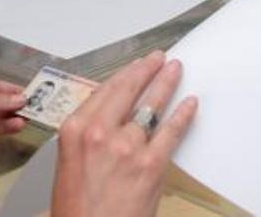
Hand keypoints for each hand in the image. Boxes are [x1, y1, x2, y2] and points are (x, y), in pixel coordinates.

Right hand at [52, 51, 197, 216]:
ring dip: (167, 83)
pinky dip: (183, 114)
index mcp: (75, 131)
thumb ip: (89, 137)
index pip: (104, 91)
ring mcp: (127, 146)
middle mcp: (100, 133)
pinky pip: (171, 130)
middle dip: (147, 70)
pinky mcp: (151, 163)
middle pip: (129, 90)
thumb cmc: (77, 210)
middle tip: (159, 59)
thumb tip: (110, 117)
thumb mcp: (70, 165)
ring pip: (152, 105)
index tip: (134, 66)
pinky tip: (190, 103)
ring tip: (175, 70)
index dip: (124, 75)